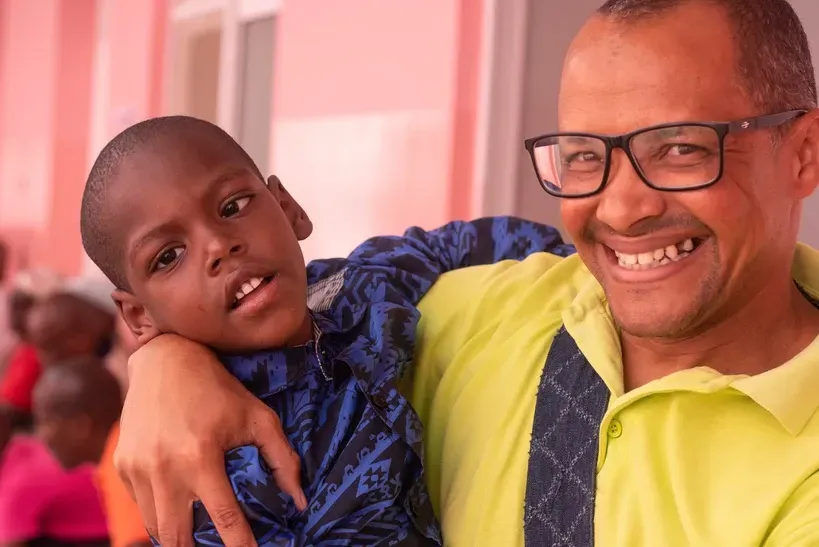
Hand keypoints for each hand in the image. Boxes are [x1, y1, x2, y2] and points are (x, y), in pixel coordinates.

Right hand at [114, 334, 306, 546]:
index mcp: (200, 457)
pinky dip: (159, 513)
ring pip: (155, 527)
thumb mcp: (258, 417)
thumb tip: (298, 501)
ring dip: (177, 535)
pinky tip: (178, 504)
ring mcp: (137, 469)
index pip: (224, 519)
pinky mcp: (122, 466)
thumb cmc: (218, 388)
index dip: (241, 545)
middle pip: (178, 537)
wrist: (165, 359)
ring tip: (198, 533)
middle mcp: (163, 468)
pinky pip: (141, 505)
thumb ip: (282, 459)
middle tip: (217, 545)